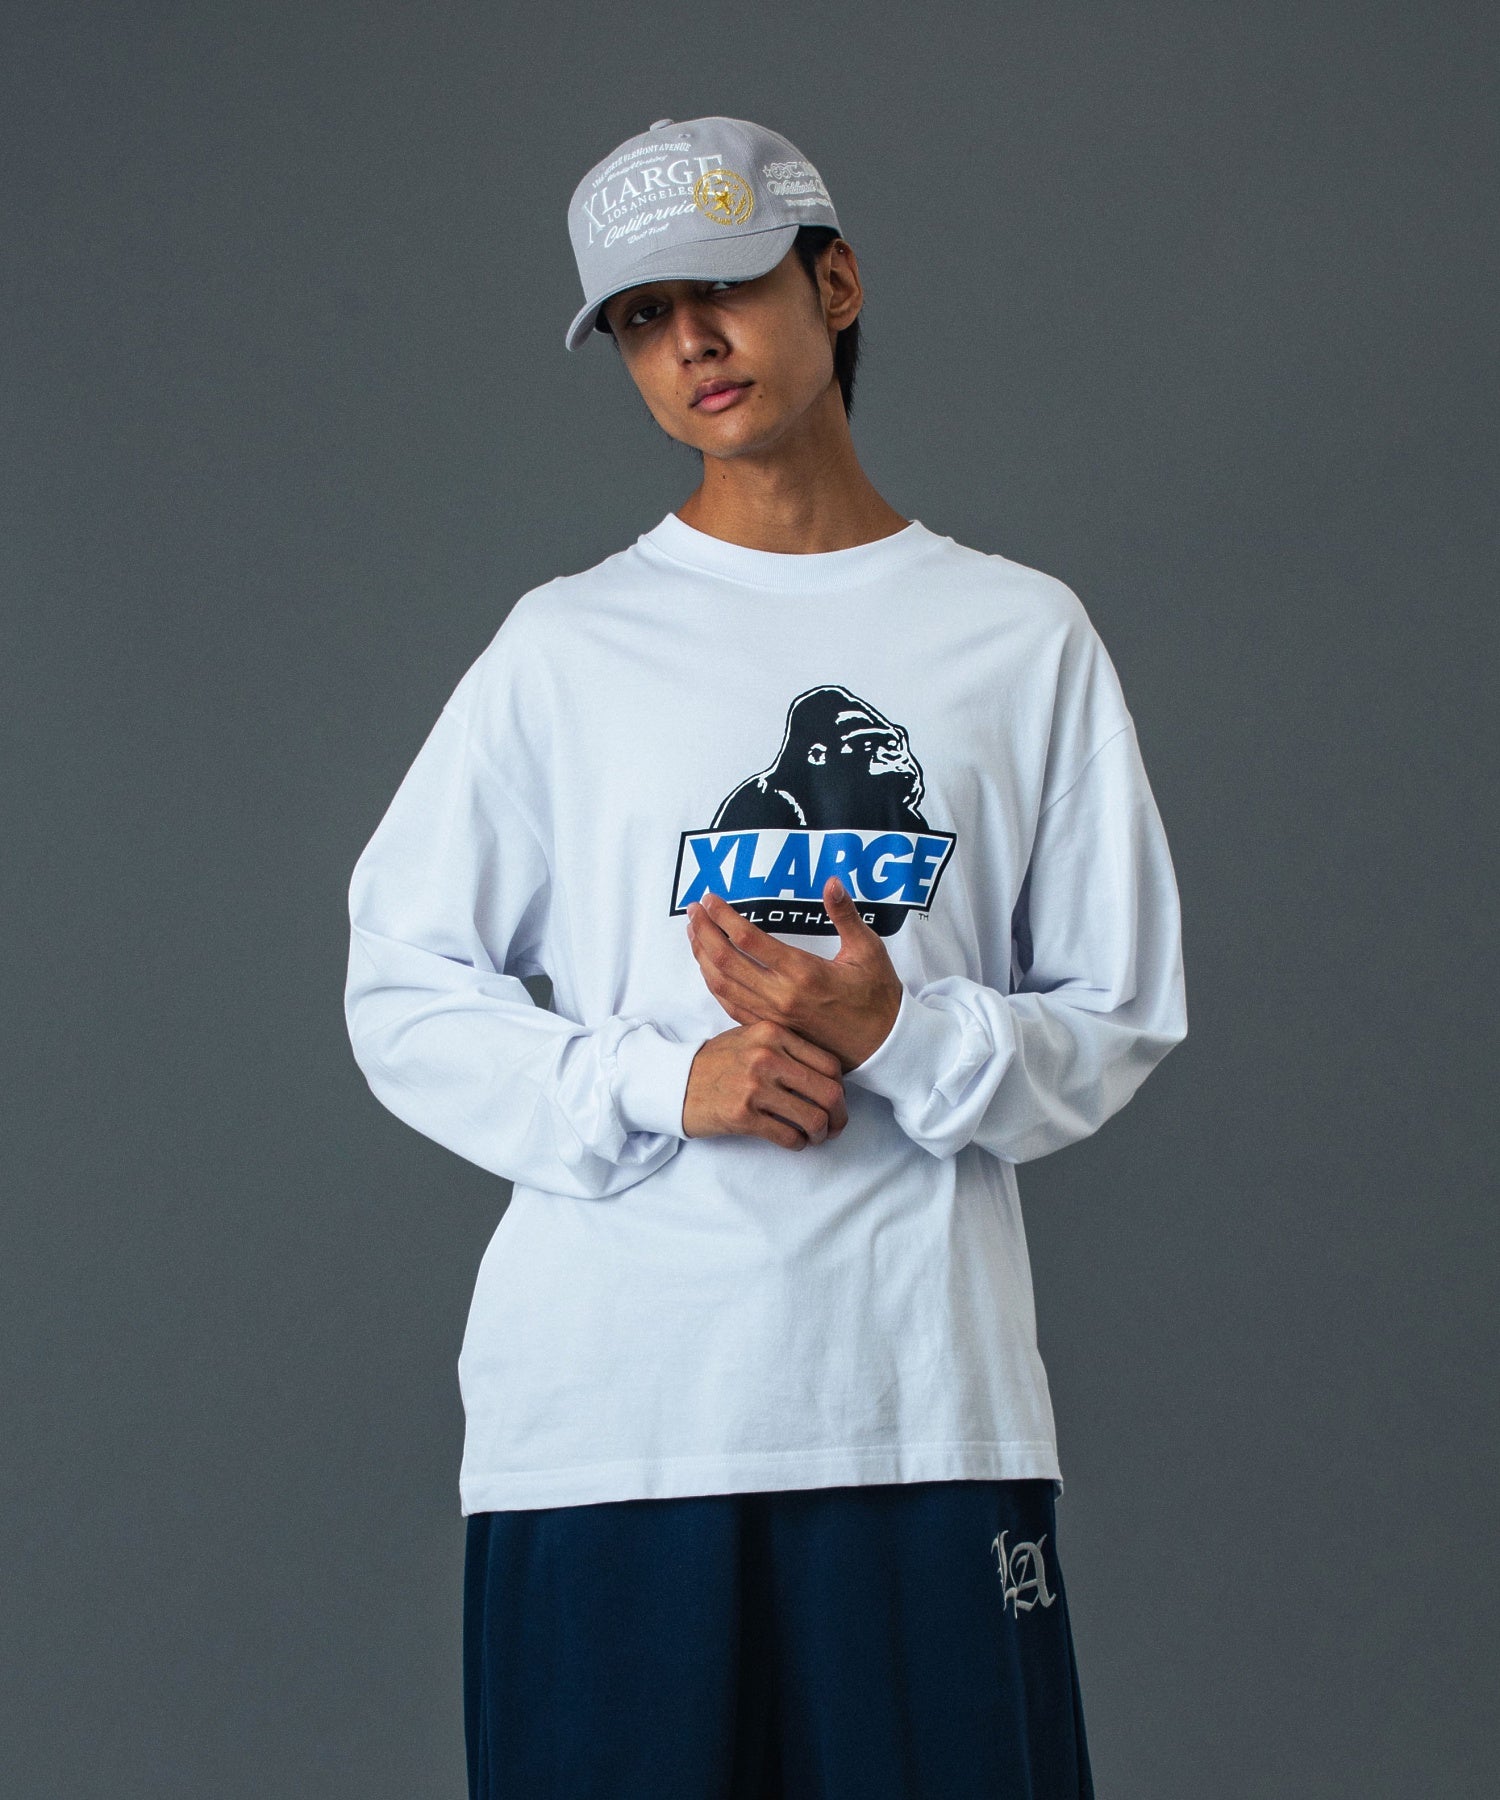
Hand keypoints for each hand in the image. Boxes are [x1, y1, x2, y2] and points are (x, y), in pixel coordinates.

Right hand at [681, 1021, 848, 1147]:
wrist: (675, 1082)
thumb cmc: (718, 1062)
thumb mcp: (751, 1037)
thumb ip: (787, 1045)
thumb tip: (831, 1074)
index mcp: (773, 1033)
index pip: (830, 1064)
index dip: (841, 1087)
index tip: (837, 1099)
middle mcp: (766, 1057)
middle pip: (829, 1092)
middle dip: (840, 1116)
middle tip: (836, 1125)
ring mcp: (754, 1087)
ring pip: (814, 1119)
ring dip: (822, 1134)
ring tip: (816, 1136)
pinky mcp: (742, 1116)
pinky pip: (789, 1137)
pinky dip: (799, 1144)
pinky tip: (795, 1141)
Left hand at [685, 877, 903, 1071]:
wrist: (883, 1045)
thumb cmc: (878, 995)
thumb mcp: (868, 949)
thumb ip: (845, 914)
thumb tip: (831, 882)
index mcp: (803, 971)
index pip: (748, 939)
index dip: (723, 916)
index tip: (710, 898)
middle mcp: (781, 995)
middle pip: (725, 961)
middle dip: (703, 932)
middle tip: (693, 910)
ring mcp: (774, 1015)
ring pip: (722, 985)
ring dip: (702, 958)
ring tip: (693, 933)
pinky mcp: (773, 1028)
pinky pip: (731, 1006)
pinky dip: (714, 984)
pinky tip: (708, 968)